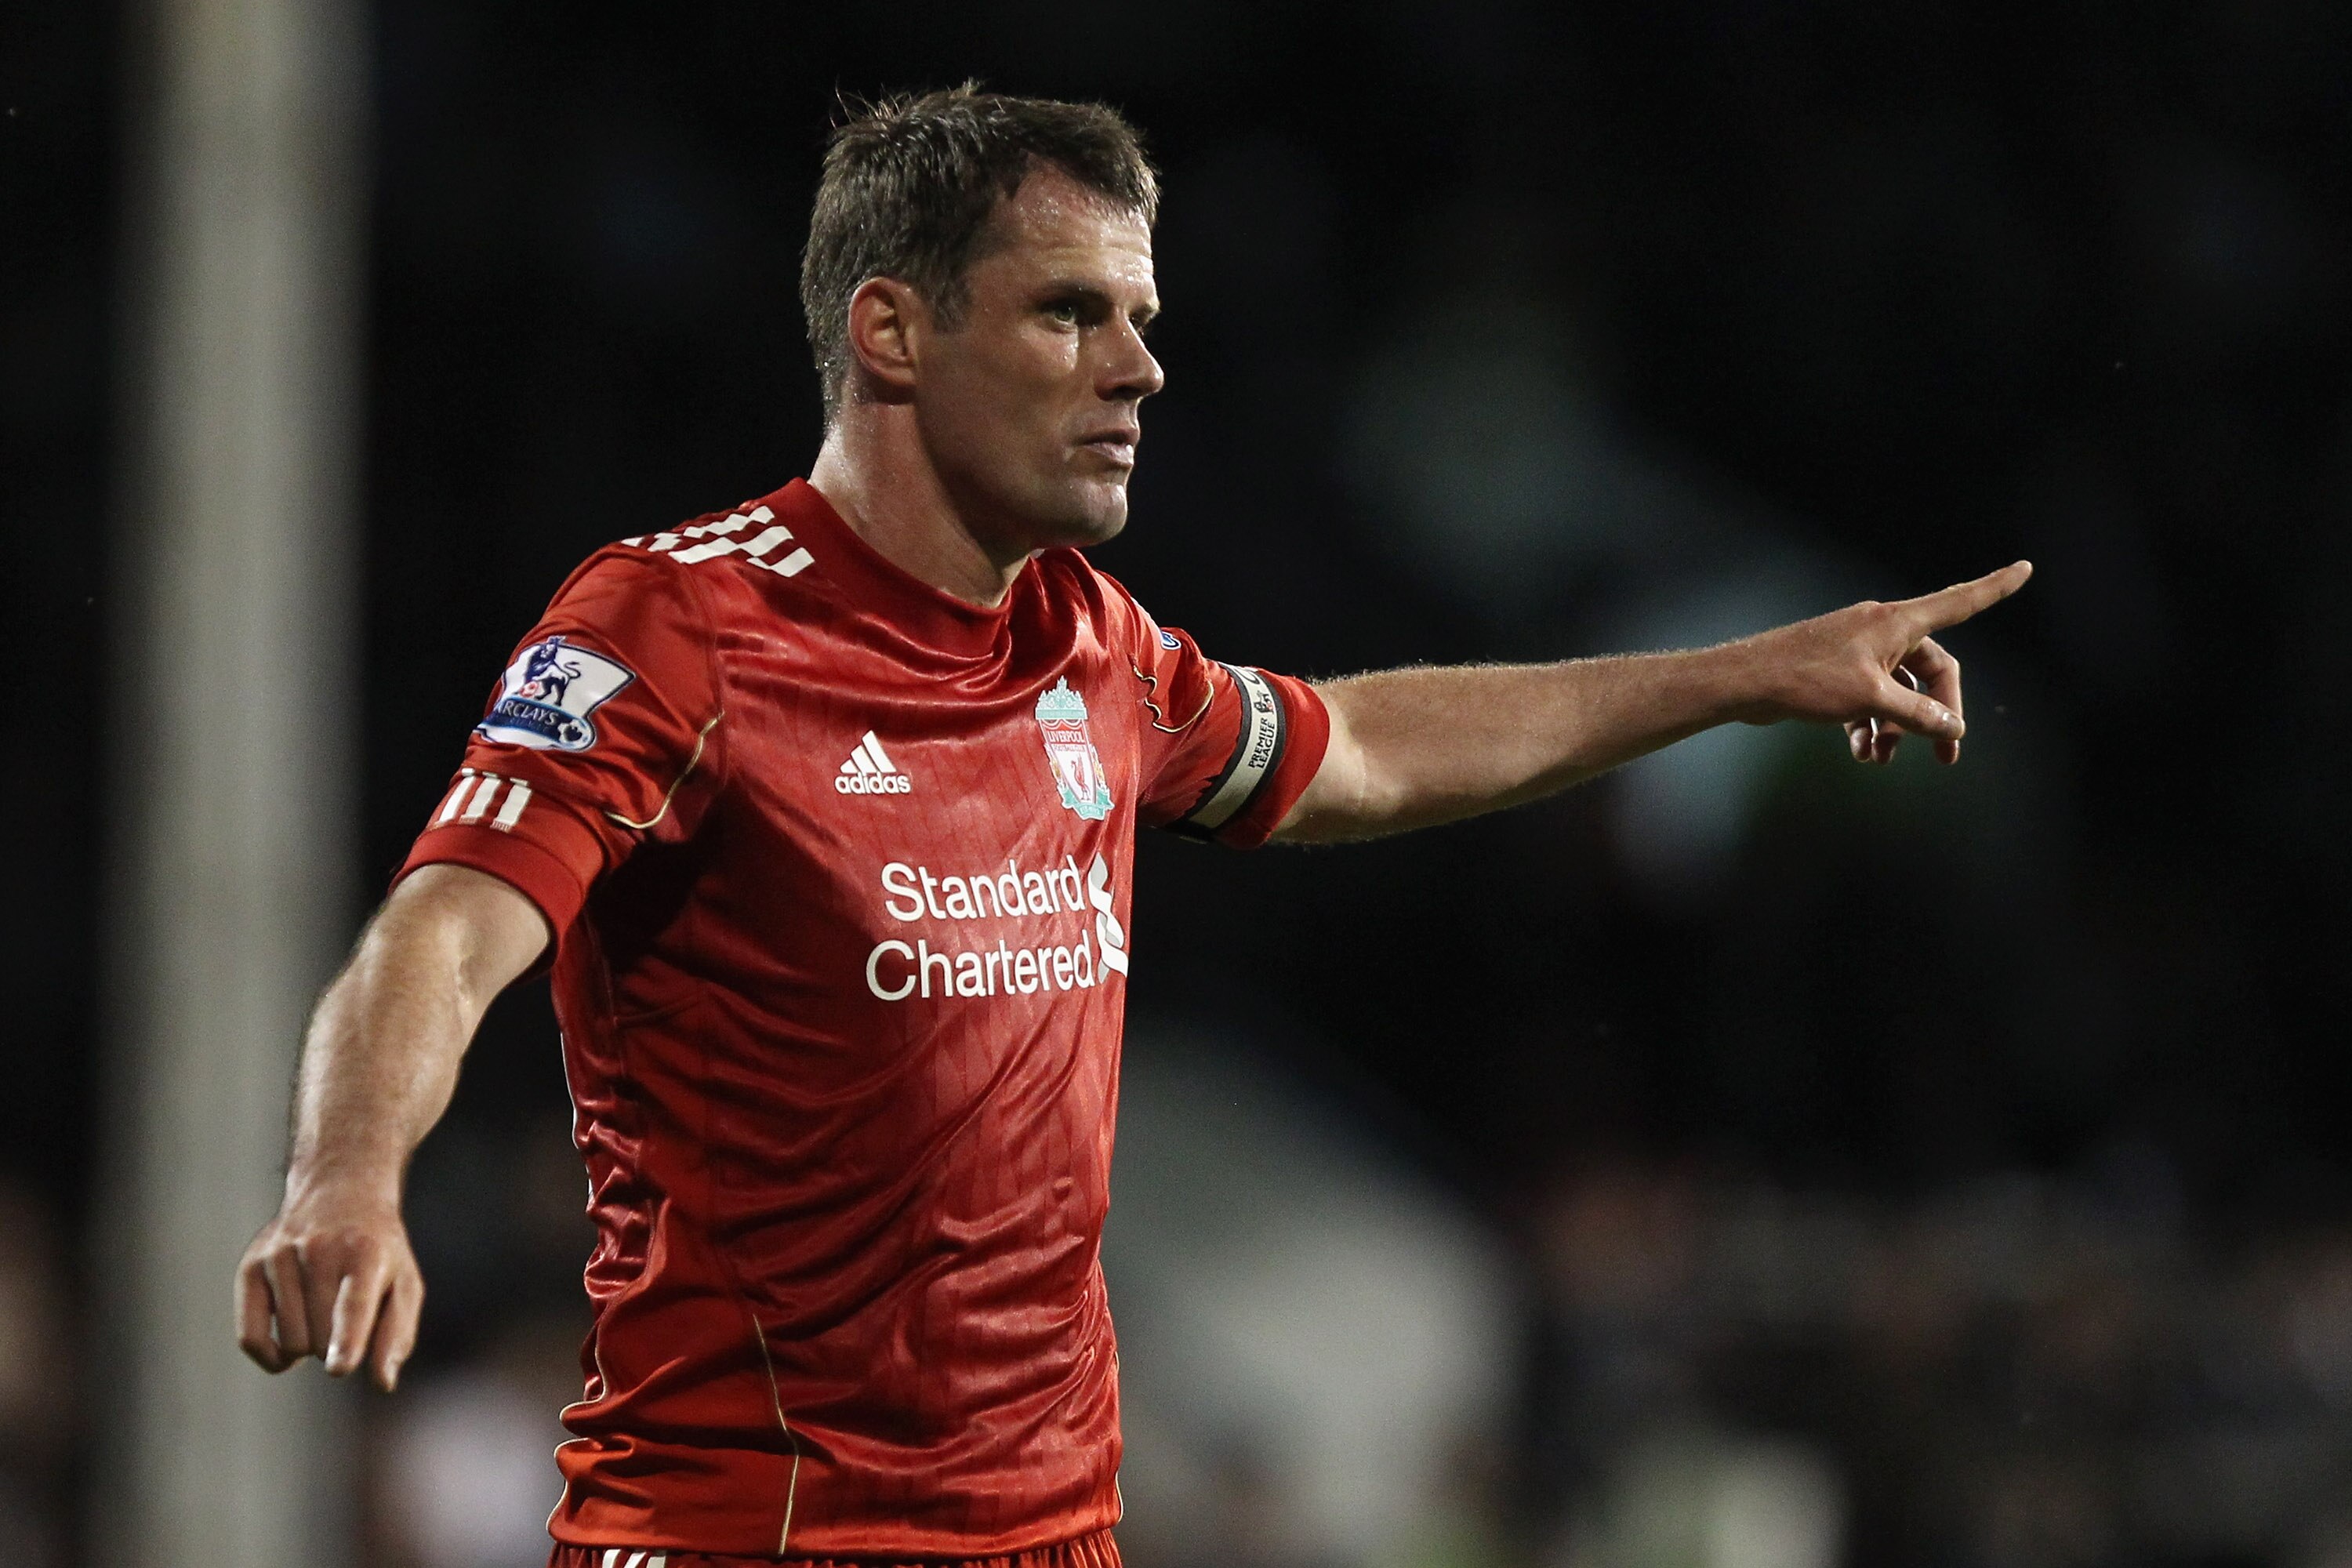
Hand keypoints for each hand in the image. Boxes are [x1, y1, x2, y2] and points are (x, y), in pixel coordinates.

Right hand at [235, 1174, 422, 1391]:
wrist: (340, 1192)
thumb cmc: (378, 1251)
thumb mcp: (403, 1283)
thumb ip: (397, 1334)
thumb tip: (383, 1383)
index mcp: (365, 1253)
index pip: (353, 1303)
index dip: (348, 1339)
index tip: (339, 1367)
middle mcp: (319, 1250)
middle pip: (321, 1337)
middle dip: (336, 1346)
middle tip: (346, 1316)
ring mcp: (280, 1256)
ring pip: (290, 1343)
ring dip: (309, 1349)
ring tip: (322, 1319)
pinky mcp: (250, 1267)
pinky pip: (251, 1339)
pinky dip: (271, 1358)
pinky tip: (288, 1355)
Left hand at [1733, 560, 2031, 764]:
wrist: (1745, 683)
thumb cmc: (1806, 679)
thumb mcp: (1870, 700)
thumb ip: (1917, 713)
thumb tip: (1953, 726)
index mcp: (1896, 622)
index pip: (1959, 602)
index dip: (1995, 587)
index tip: (2025, 569)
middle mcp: (1880, 630)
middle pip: (1930, 668)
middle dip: (1937, 712)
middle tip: (1947, 755)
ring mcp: (1858, 651)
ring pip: (1897, 690)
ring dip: (1898, 727)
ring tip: (1882, 759)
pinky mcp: (1836, 672)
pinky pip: (1869, 698)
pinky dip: (1870, 725)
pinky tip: (1861, 753)